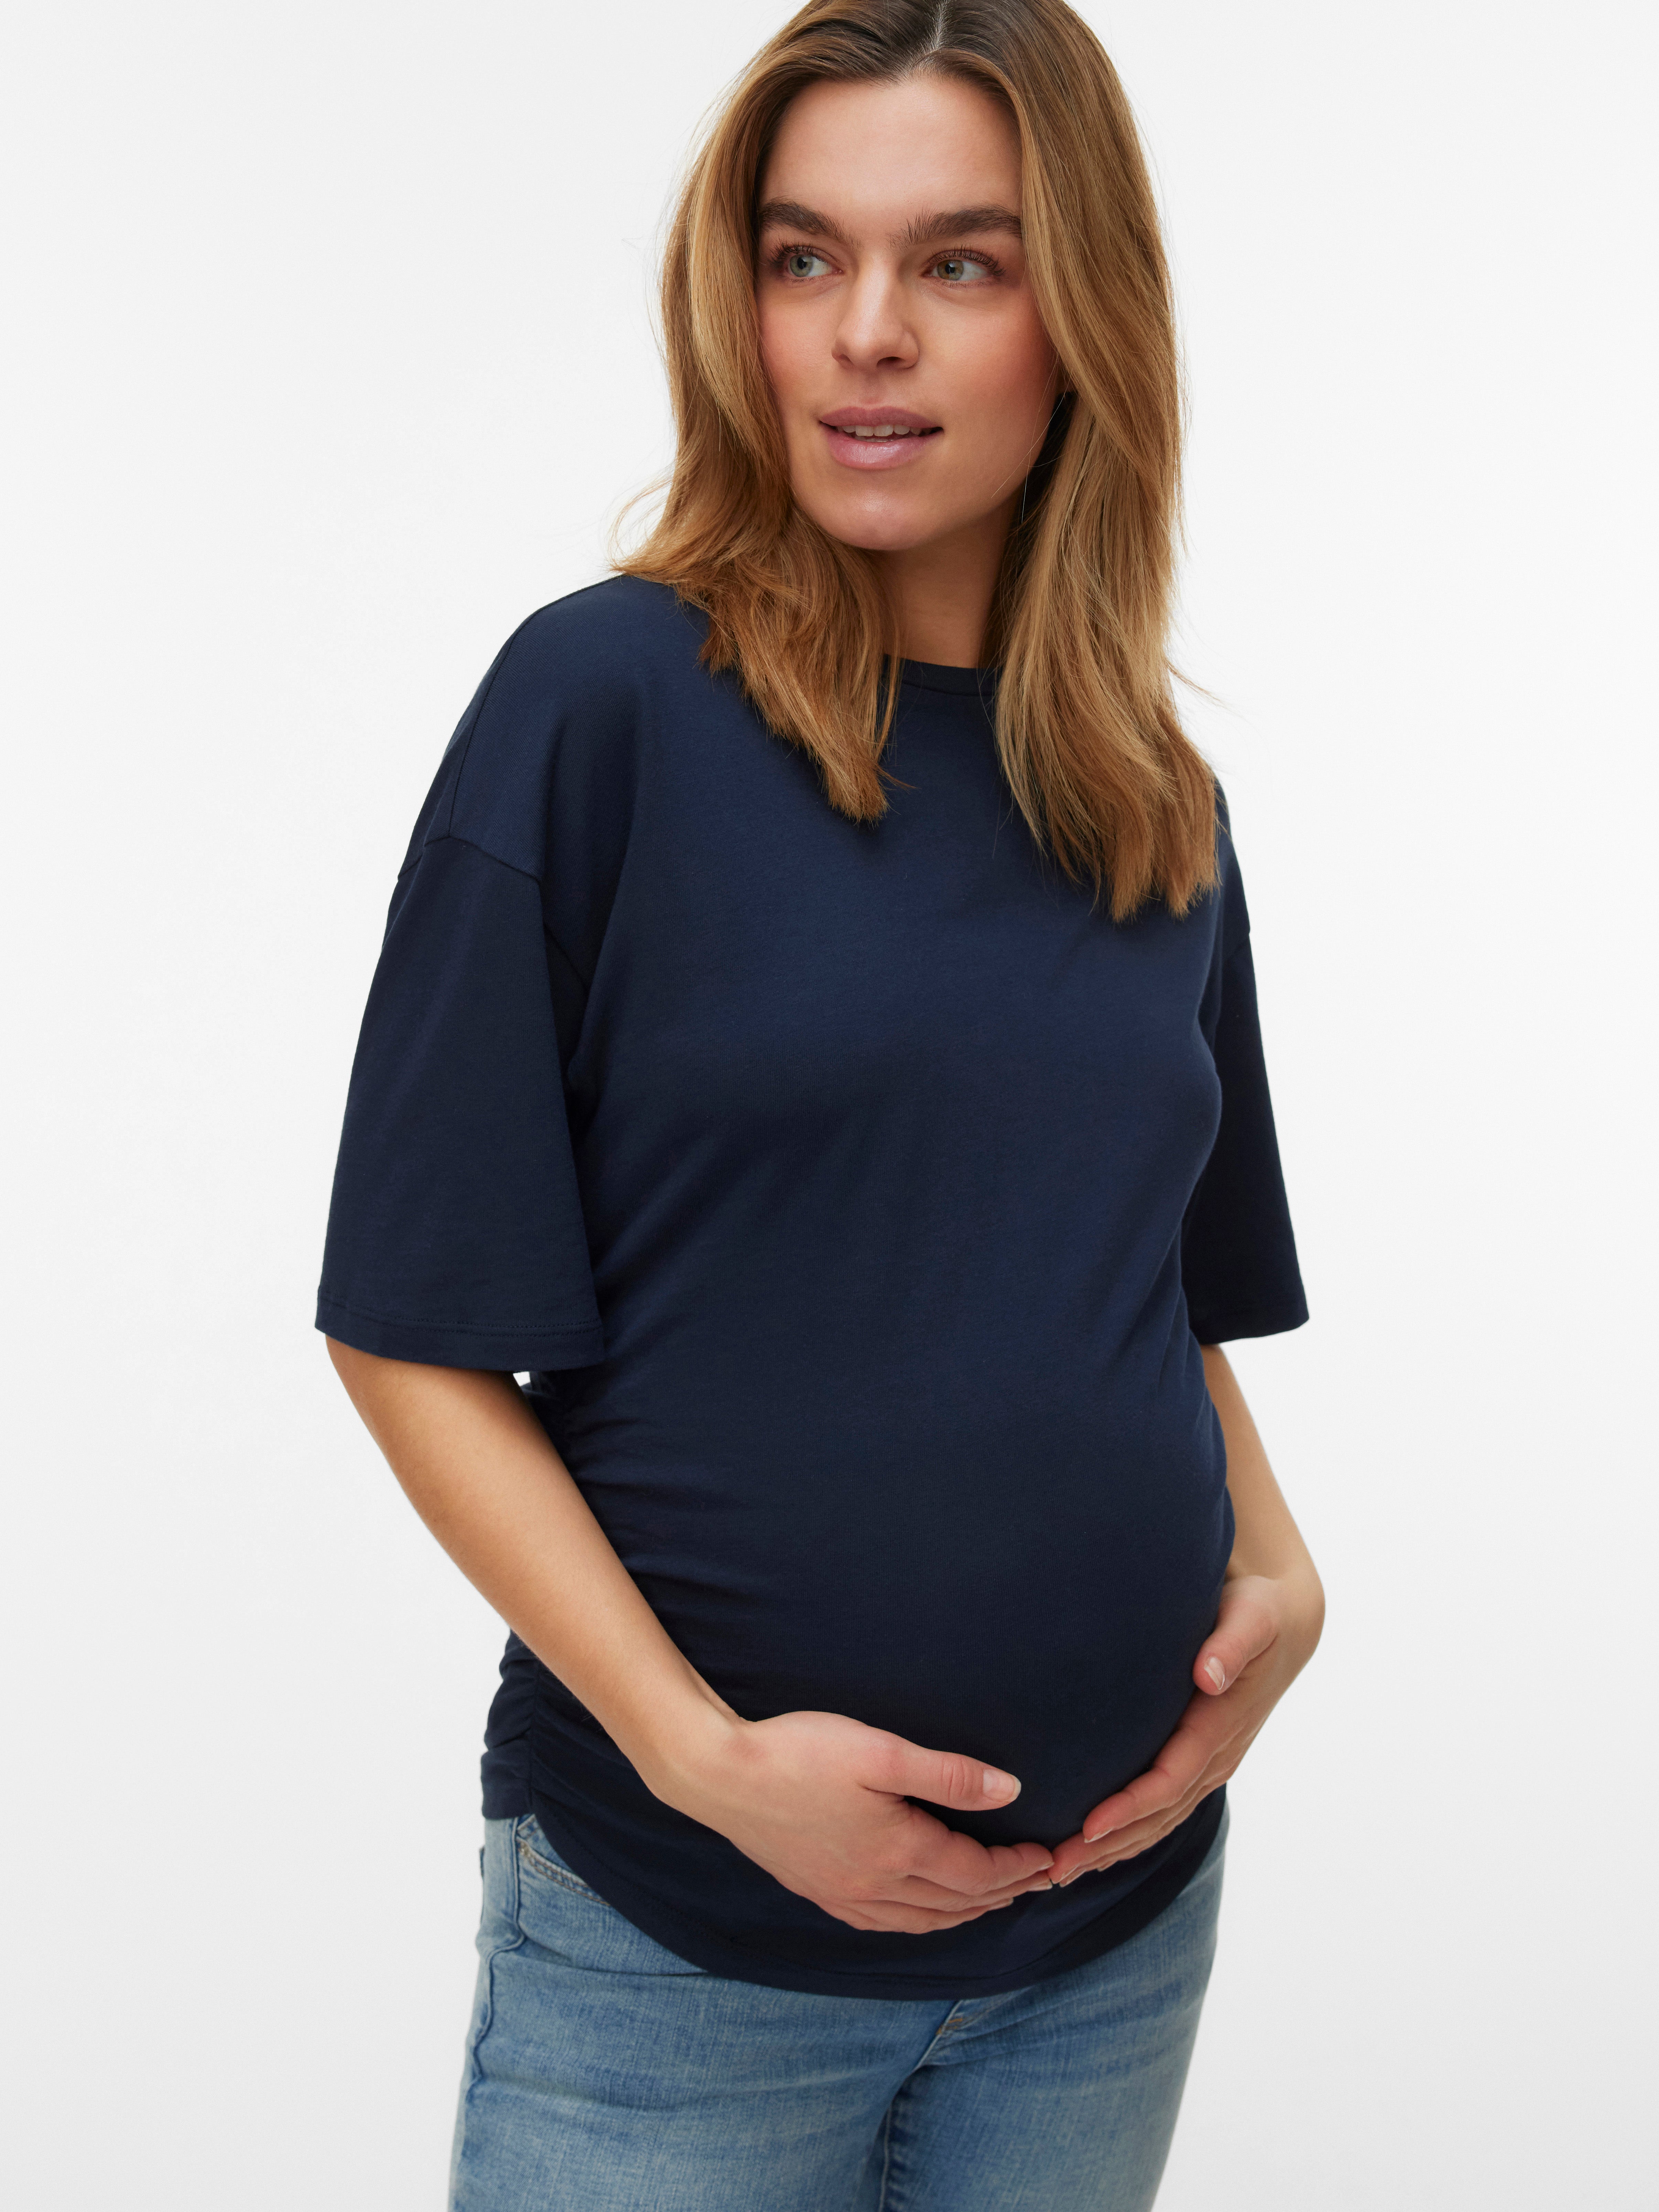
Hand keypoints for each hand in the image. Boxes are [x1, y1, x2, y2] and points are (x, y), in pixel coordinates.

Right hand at [657, 1707, 1057, 1932]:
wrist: (718, 1774)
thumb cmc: (799, 1752)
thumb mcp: (881, 1752)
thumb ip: (949, 1775)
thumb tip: (1010, 1792)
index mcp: (897, 1852)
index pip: (975, 1873)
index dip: (1017, 1867)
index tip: (1048, 1857)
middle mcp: (874, 1886)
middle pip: (955, 1904)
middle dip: (1002, 1894)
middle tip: (1036, 1881)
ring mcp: (842, 1894)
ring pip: (921, 1921)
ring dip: (964, 1912)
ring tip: (992, 1899)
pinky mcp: (817, 1889)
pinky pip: (883, 1922)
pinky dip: (919, 1920)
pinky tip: (920, 1909)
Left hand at [1044, 1569, 1323, 1886]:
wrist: (1285, 1624)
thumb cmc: (1260, 1612)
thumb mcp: (1253, 1618)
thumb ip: (1231, 1645)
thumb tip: (1209, 1675)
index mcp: (1219, 1727)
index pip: (1170, 1780)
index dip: (1130, 1807)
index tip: (1087, 1826)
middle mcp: (1216, 1756)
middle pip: (1158, 1815)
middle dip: (1108, 1845)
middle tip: (1054, 1868)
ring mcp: (1210, 1764)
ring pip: (1159, 1821)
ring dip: (1113, 1849)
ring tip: (1061, 1871)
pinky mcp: (1200, 1760)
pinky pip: (1164, 1807)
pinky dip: (1130, 1833)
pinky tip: (1096, 1848)